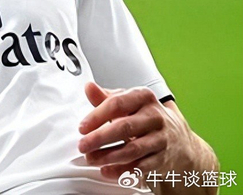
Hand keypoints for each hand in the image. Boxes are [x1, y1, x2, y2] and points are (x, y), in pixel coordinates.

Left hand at [78, 82, 194, 179]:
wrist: (177, 138)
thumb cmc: (144, 116)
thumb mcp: (127, 102)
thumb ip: (105, 97)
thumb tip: (89, 87)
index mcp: (143, 97)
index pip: (117, 104)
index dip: (97, 116)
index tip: (82, 127)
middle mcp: (155, 116)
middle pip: (124, 127)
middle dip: (100, 138)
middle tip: (83, 145)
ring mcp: (161, 138)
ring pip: (133, 149)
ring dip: (108, 156)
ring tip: (91, 159)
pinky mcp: (163, 158)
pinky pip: (141, 166)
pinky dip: (122, 170)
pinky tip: (107, 171)